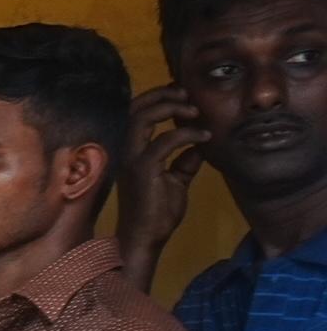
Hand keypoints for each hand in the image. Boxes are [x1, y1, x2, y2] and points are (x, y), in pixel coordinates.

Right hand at [115, 84, 208, 266]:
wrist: (146, 238)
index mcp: (131, 150)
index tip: (181, 93)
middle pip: (135, 108)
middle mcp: (126, 150)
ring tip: (194, 109)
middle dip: (161, 94)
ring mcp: (131, 158)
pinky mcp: (142, 169)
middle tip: (186, 92)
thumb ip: (184, 162)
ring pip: (143, 118)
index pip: (136, 113)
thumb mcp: (176, 181)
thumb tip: (199, 147)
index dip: (156, 98)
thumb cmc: (157, 213)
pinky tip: (205, 136)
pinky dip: (187, 134)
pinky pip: (165, 141)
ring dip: (170, 107)